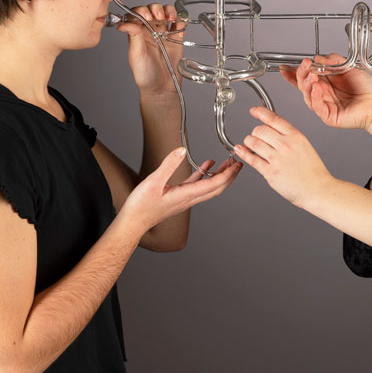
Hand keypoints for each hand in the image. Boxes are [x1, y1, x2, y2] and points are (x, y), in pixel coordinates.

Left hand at [116, 3, 185, 95]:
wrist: (161, 88)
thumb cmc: (145, 75)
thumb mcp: (136, 55)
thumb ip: (133, 36)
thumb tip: (123, 23)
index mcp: (137, 33)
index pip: (137, 14)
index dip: (142, 11)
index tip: (146, 16)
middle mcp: (150, 31)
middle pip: (152, 10)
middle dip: (156, 9)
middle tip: (158, 17)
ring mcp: (164, 34)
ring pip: (166, 13)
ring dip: (168, 11)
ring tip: (169, 18)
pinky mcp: (176, 39)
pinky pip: (180, 24)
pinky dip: (181, 21)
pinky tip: (178, 26)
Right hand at [119, 148, 241, 232]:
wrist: (133, 222)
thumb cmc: (141, 206)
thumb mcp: (153, 182)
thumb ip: (168, 165)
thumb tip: (181, 150)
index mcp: (187, 195)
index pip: (215, 184)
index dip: (229, 174)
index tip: (238, 164)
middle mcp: (190, 198)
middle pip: (217, 187)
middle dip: (230, 175)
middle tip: (238, 162)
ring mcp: (185, 199)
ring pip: (209, 186)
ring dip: (220, 174)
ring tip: (227, 162)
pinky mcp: (178, 197)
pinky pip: (196, 185)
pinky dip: (204, 175)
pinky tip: (206, 165)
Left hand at [235, 107, 332, 207]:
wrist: (317, 189)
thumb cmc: (313, 171)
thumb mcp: (305, 146)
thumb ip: (289, 137)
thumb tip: (272, 130)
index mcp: (295, 136)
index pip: (273, 118)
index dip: (260, 112)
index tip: (253, 111)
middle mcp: (285, 145)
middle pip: (260, 130)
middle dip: (254, 132)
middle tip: (255, 136)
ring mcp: (277, 159)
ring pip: (253, 142)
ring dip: (248, 142)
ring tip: (250, 144)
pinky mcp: (270, 172)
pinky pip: (252, 159)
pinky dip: (243, 153)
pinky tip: (241, 150)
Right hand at [279, 54, 371, 130]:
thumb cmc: (367, 88)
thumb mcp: (349, 67)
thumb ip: (333, 61)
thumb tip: (318, 57)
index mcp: (327, 83)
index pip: (306, 77)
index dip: (294, 73)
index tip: (285, 67)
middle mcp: (324, 94)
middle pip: (304, 85)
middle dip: (301, 75)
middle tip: (304, 66)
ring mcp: (325, 105)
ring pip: (308, 96)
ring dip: (307, 84)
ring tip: (311, 75)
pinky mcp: (328, 116)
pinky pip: (317, 106)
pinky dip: (315, 96)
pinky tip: (317, 88)